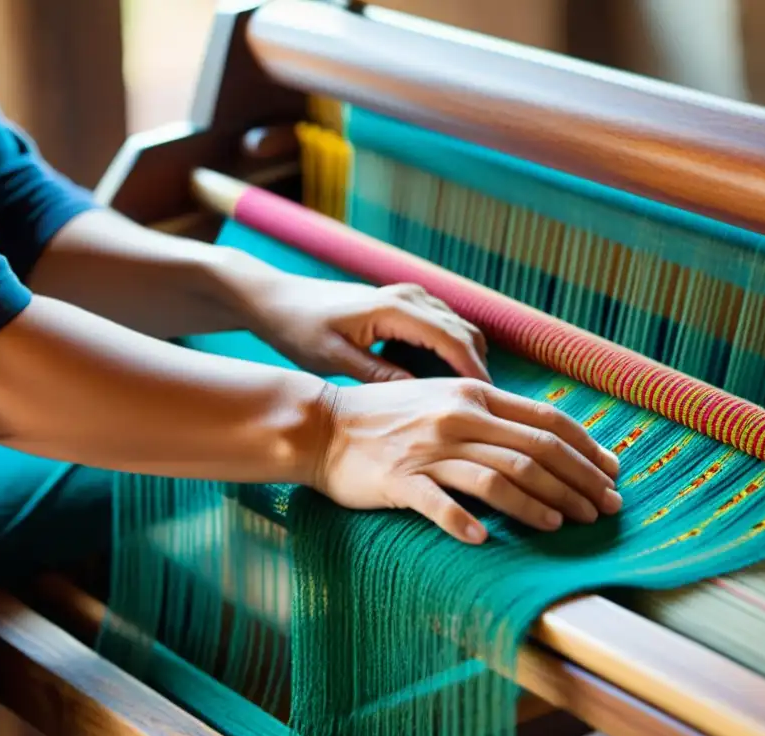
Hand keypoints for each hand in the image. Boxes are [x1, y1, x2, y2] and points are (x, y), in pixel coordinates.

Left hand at [245, 272, 490, 383]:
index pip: (453, 341)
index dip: (474, 374)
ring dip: (470, 359)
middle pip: (465, 333)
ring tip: (473, 402)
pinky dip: (455, 350)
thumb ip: (377, 375)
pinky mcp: (403, 301)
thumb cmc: (297, 328)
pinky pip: (443, 325)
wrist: (276, 298)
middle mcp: (408, 296)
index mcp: (393, 309)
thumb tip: (419, 398)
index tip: (488, 406)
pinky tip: (447, 383)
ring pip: (459, 328)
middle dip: (480, 370)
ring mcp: (408, 295)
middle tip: (488, 411)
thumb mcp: (333, 358)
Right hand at [312, 378, 622, 543]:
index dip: (588, 449)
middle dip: (579, 482)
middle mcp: (457, 418)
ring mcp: (428, 450)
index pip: (547, 421)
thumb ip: (489, 415)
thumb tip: (544, 440)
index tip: (613, 474)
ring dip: (539, 504)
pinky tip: (487, 540)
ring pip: (499, 476)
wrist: (322, 425)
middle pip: (535, 451)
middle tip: (605, 510)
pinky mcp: (398, 480)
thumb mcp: (444, 400)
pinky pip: (439, 504)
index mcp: (474, 396)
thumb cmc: (387, 418)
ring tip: (565, 526)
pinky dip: (465, 522)